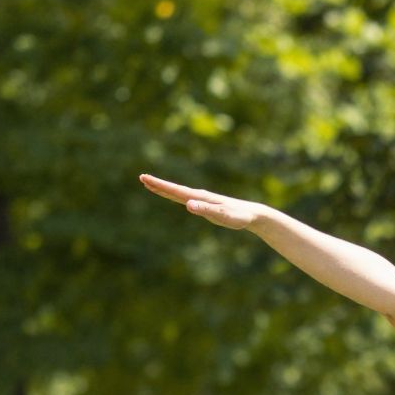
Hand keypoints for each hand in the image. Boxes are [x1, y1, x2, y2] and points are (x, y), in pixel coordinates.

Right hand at [139, 173, 264, 230]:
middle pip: (174, 189)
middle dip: (158, 184)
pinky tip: (173, 196)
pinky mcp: (206, 205)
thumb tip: (188, 205)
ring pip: (179, 193)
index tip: (145, 178)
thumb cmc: (239, 217)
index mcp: (200, 197)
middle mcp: (199, 196)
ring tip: (151, 184)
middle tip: (142, 177)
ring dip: (165, 189)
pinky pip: (186, 198)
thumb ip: (206, 211)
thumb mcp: (223, 216)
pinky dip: (176, 195)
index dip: (160, 185)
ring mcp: (202, 200)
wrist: (252, 214)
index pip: (176, 191)